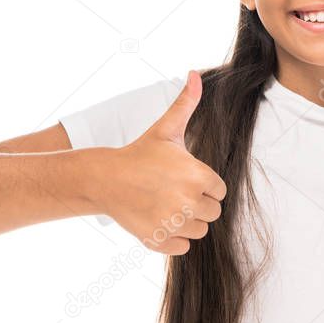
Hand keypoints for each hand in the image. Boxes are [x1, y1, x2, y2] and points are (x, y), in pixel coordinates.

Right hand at [95, 70, 226, 254]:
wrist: (104, 178)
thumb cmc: (139, 153)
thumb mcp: (165, 129)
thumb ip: (186, 103)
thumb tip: (196, 75)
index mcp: (198, 176)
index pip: (220, 191)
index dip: (204, 185)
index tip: (185, 178)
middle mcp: (189, 202)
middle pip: (213, 213)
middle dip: (198, 204)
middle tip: (174, 192)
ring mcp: (173, 223)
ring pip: (199, 230)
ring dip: (187, 222)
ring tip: (166, 205)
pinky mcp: (158, 240)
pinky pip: (183, 247)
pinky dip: (174, 238)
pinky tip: (159, 220)